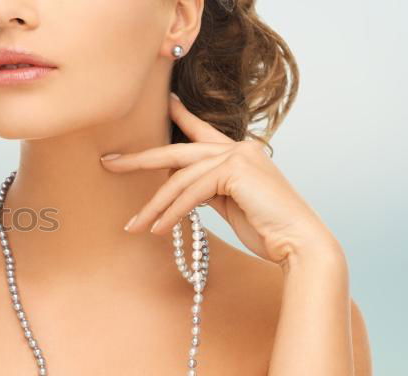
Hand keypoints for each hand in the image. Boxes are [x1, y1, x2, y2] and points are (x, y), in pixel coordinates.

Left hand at [100, 93, 338, 266]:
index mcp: (240, 153)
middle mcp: (239, 148)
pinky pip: (191, 193)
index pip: (202, 131)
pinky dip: (171, 212)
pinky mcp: (235, 171)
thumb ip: (208, 190)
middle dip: (139, 160)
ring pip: (179, 179)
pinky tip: (157, 229)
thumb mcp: (231, 204)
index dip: (181, 114)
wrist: (299, 244)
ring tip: (134, 227)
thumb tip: (180, 190)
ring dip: (154, 206)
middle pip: (177, 152)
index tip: (165, 100)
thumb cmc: (268, 229)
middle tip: (109, 164)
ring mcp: (238, 156)